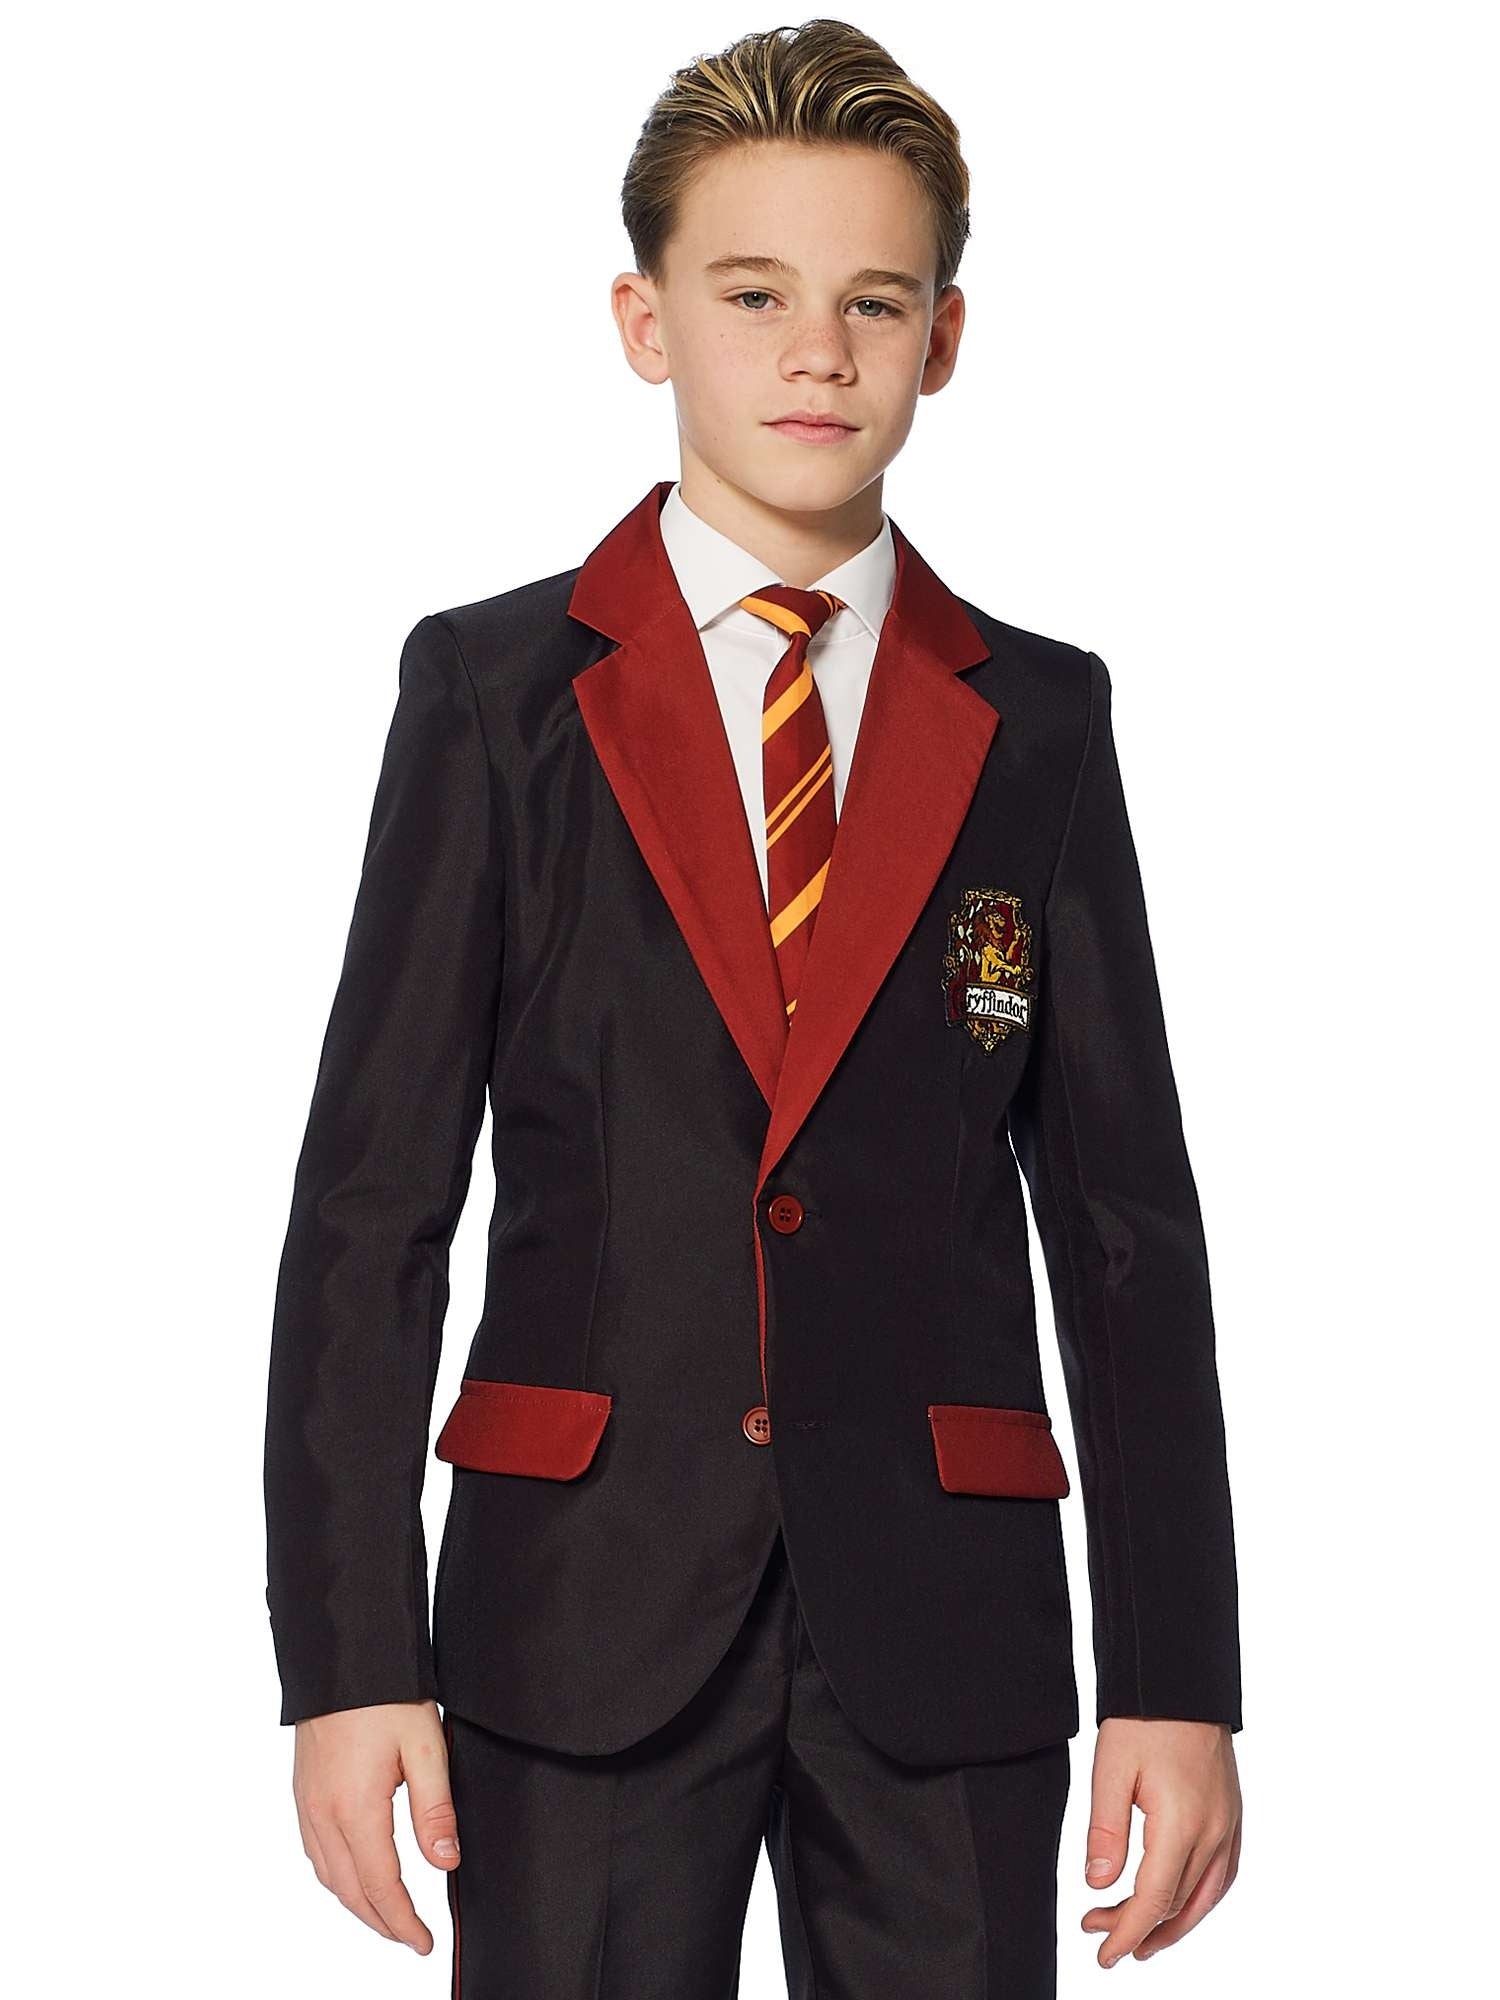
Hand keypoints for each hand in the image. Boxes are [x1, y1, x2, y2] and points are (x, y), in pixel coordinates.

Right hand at [291, 1699, 459, 1952]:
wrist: (342, 1654)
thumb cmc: (385, 1692)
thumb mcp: (424, 1745)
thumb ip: (434, 1808)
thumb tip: (445, 1862)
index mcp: (355, 1809)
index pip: (380, 1886)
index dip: (403, 1921)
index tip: (423, 1942)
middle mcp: (323, 1814)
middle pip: (350, 1891)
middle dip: (381, 1922)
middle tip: (410, 1937)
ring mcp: (307, 1803)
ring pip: (328, 1875)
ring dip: (357, 1903)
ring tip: (387, 1915)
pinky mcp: (303, 1789)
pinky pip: (315, 1851)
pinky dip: (336, 1877)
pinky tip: (353, 1874)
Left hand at [1080, 1717, 1240, 1967]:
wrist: (1181, 1679)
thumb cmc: (1143, 1719)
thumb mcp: (1110, 1769)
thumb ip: (1105, 1830)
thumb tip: (1098, 1885)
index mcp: (1182, 1824)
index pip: (1152, 1900)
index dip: (1125, 1932)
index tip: (1102, 1954)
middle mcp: (1214, 1832)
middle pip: (1176, 1904)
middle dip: (1137, 1926)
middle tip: (1097, 1930)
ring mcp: (1230, 1824)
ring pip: (1205, 1897)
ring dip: (1173, 1924)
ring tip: (1140, 1940)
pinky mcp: (1233, 1814)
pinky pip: (1223, 1875)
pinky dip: (1199, 1900)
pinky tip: (1180, 1906)